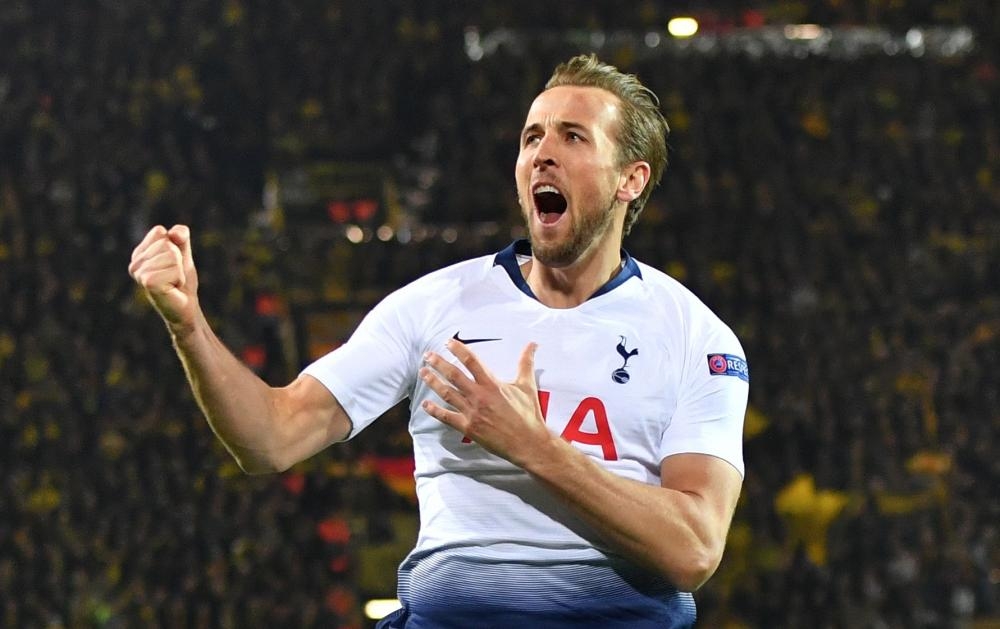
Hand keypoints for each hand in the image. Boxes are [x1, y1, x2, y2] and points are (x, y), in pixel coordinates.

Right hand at [128, 224, 199, 334]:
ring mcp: (139, 273)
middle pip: (167, 244)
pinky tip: (172, 288)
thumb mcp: (183, 253)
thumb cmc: (182, 281)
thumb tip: (175, 233)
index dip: (174, 246)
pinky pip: (173, 268)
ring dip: (179, 270)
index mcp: (139, 253)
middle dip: (178, 260)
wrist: (186, 306)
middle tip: (173, 276)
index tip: (173, 264)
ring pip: (172, 255)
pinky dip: (179, 278)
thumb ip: (181, 236)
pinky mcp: (148, 282)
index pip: (159, 232)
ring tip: (172, 282)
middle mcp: (135, 262)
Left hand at [420, 339, 553, 467]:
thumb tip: (532, 345)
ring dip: (433, 381)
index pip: (471, 361)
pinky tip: (425, 405)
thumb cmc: (528, 415)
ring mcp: (472, 412)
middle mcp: (479, 396)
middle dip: (439, 363)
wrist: (527, 443)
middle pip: (454, 375)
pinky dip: (435, 411)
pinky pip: (447, 417)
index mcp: (492, 385)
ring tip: (423, 372)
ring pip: (447, 393)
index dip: (458, 349)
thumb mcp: (527, 386)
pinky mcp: (468, 427)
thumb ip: (526, 363)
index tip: (448, 342)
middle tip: (427, 355)